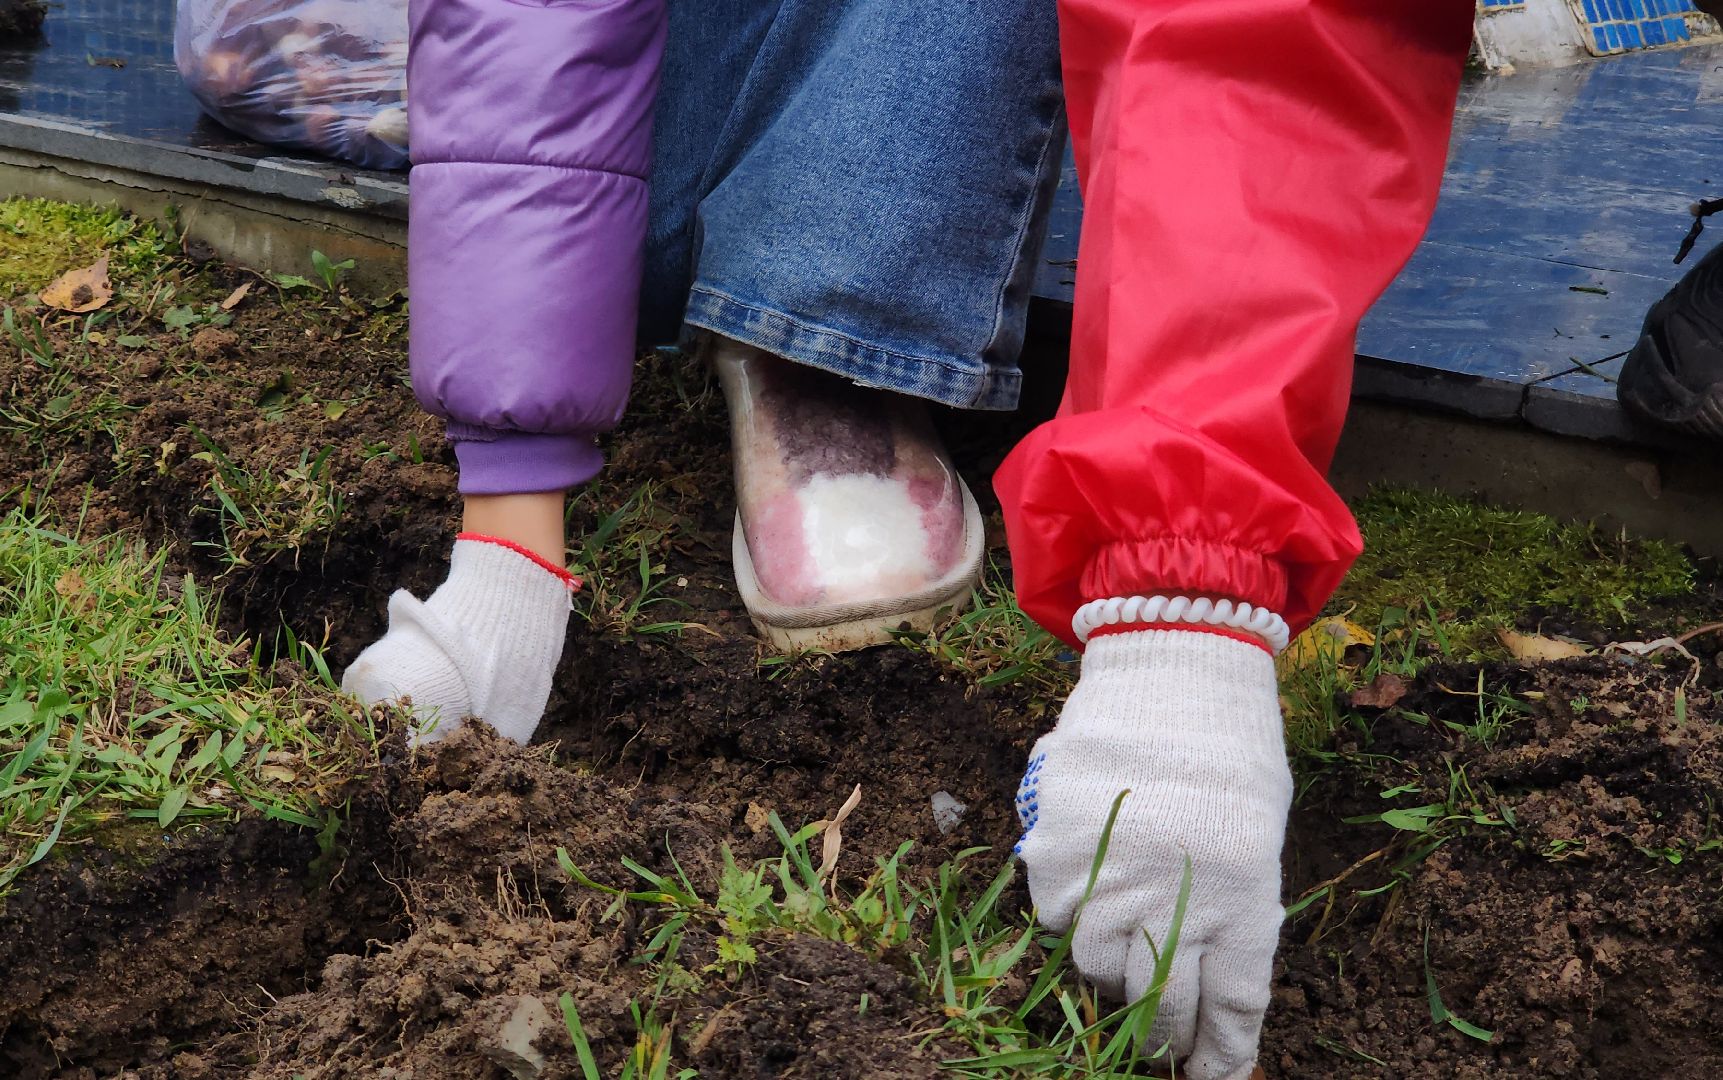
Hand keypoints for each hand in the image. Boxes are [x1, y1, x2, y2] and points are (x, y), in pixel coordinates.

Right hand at [1015, 629, 1290, 1079]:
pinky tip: (1088, 893)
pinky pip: (1055, 915)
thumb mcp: (1259, 837)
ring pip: (1098, 966)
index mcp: (1245, 893)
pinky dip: (1069, 916)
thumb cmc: (1231, 750)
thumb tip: (1211, 983)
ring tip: (1123, 954)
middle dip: (1165, 1036)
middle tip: (1164, 1048)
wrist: (1173, 666)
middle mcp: (1177, 893)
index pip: (1234, 1003)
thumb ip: (1239, 911)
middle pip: (1163, 1001)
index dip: (1222, 1051)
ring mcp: (1111, 873)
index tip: (1213, 1076)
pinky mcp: (1059, 849)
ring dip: (1113, 973)